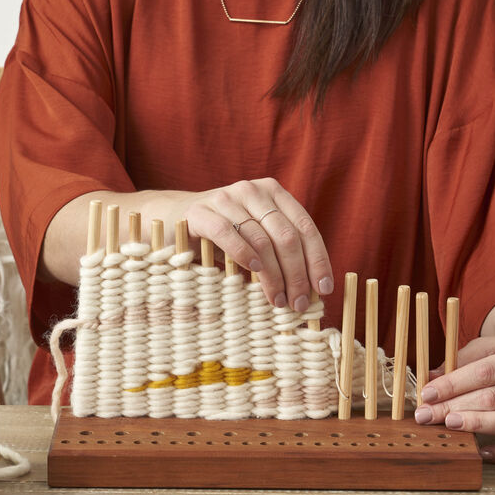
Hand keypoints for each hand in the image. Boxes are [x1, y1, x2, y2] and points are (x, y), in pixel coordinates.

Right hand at [183, 178, 333, 311]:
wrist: (172, 218)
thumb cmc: (220, 235)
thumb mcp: (255, 236)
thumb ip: (279, 249)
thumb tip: (309, 288)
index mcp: (272, 192)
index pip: (305, 226)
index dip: (317, 259)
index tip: (323, 288)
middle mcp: (252, 190)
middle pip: (286, 235)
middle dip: (297, 273)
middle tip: (299, 303)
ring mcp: (225, 198)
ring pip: (261, 239)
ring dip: (273, 275)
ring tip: (278, 299)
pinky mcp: (200, 211)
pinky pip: (228, 233)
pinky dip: (244, 254)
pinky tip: (254, 271)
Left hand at [413, 334, 494, 463]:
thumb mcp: (489, 347)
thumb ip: (461, 360)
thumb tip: (431, 377)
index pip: (483, 372)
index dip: (453, 384)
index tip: (428, 394)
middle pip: (493, 398)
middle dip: (456, 407)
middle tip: (429, 415)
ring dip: (477, 425)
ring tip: (450, 425)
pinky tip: (481, 450)